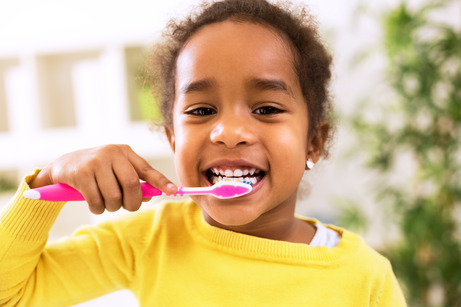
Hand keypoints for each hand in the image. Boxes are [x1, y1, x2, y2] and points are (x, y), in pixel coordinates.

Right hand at [29, 144, 176, 213]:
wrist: (63, 166)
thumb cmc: (97, 171)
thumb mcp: (117, 171)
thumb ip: (135, 182)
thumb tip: (151, 195)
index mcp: (125, 152)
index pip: (147, 169)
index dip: (161, 182)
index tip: (174, 191)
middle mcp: (112, 153)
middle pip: (132, 185)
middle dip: (132, 203)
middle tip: (127, 207)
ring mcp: (96, 162)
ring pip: (114, 196)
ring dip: (111, 207)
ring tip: (106, 203)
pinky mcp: (81, 173)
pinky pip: (96, 201)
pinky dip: (97, 208)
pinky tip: (93, 203)